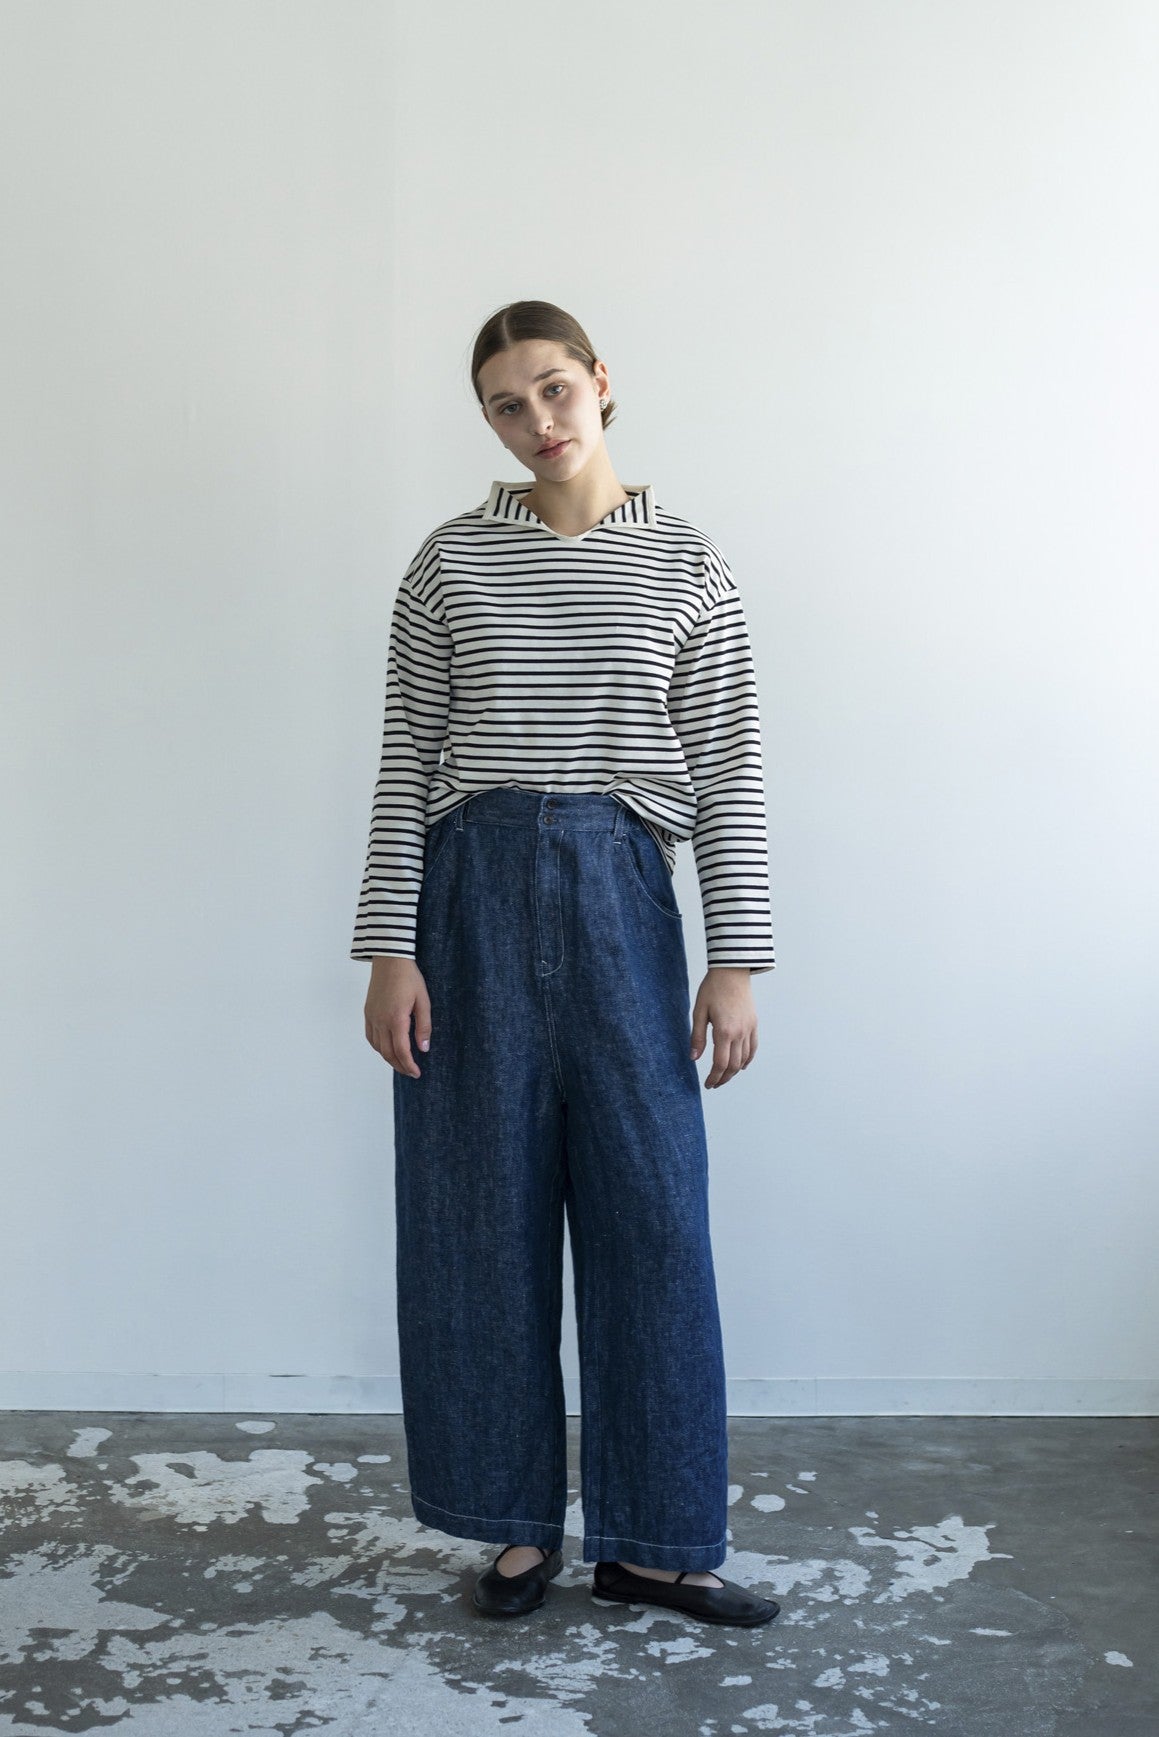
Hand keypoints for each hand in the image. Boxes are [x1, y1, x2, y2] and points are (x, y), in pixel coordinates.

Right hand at [364, 957, 431, 1076]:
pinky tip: (387, 1049)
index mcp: (396, 1019)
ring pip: (378, 1047)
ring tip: (401, 1063)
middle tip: (411, 1073)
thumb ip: (423, 1026)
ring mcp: (372, 1017)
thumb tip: (423, 1049)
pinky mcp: (368, 1013)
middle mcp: (381, 1021)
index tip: (417, 1073)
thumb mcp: (423, 1001)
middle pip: (388, 1053)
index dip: (409, 1065)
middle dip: (400, 1066)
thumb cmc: (409, 978)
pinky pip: (370, 1037)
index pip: (401, 1051)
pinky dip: (378, 1047)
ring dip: (389, 1059)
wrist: (389, 960)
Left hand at [690, 967, 756, 1087]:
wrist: (732, 971)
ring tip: (723, 1076)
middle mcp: (739, 1033)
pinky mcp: (754, 1024)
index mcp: (724, 1031)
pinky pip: (753, 1048)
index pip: (720, 1064)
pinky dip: (747, 1060)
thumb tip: (694, 1058)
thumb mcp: (699, 1011)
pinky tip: (740, 1065)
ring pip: (744, 1059)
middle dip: (723, 1078)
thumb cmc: (712, 989)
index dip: (714, 1077)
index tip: (707, 1084)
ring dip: (734, 1071)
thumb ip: (697, 1036)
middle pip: (733, 1065)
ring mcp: (749, 1029)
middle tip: (714, 1084)